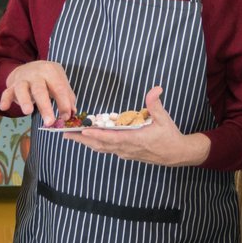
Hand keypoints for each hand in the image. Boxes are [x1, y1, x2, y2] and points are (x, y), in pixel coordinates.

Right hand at [0, 60, 74, 126]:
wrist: (29, 67)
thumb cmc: (48, 79)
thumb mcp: (60, 82)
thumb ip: (67, 97)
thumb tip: (72, 114)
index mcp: (51, 72)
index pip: (59, 88)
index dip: (63, 103)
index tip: (66, 117)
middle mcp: (36, 74)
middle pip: (40, 90)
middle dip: (45, 106)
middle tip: (50, 122)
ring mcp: (22, 79)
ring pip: (22, 89)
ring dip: (25, 100)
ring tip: (28, 112)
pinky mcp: (11, 85)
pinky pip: (7, 92)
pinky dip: (5, 99)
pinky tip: (4, 107)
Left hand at [71, 87, 208, 166]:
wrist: (176, 154)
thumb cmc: (169, 136)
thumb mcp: (164, 118)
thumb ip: (156, 104)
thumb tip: (156, 88)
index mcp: (134, 139)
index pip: (111, 138)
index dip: (96, 135)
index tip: (82, 131)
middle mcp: (126, 148)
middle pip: (100, 145)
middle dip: (82, 139)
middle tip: (65, 133)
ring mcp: (125, 152)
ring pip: (101, 148)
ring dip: (85, 143)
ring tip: (70, 136)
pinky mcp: (126, 153)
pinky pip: (106, 149)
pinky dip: (95, 144)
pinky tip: (87, 140)